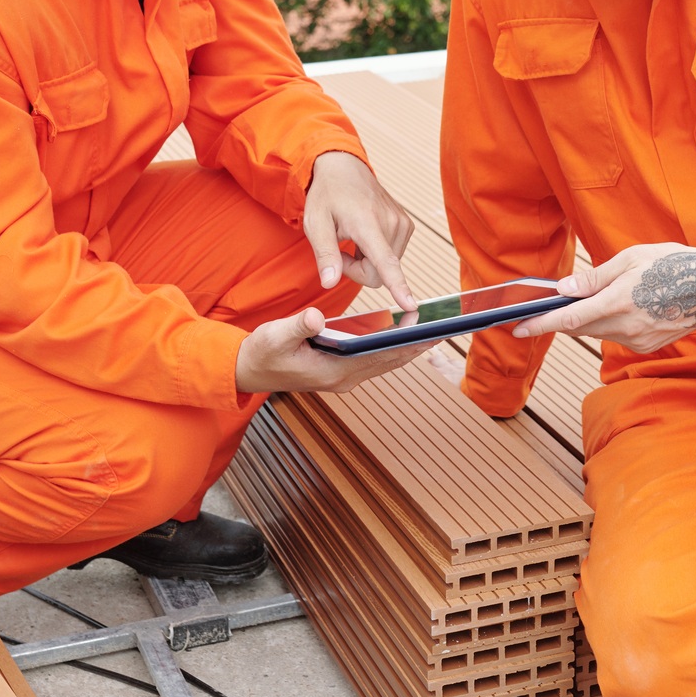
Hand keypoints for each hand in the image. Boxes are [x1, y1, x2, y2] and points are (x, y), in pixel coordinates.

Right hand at [235, 306, 430, 394]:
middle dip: (418, 344)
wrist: (248, 370)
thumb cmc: (262, 352)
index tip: (430, 332)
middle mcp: (345, 378)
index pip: (380, 356)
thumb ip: (297, 326)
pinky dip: (393, 346)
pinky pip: (376, 359)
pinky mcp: (342, 370)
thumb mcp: (274, 336)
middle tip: (447, 326)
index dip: (407, 343)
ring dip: (409, 346)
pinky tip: (406, 333)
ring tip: (435, 328)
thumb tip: (317, 317)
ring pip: (386, 361)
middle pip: (390, 360)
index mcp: (334, 371)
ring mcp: (345, 377)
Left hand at [302, 151, 416, 310]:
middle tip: (340, 250)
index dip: (398, 286)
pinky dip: (376, 253)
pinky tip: (365, 235)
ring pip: (387, 267)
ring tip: (353, 238)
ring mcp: (402, 223)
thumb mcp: (315, 223)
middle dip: (357, 270)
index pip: (385, 262)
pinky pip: (392, 256)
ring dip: (367, 261)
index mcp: (367, 223)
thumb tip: (330, 282)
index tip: (411, 304)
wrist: (344, 168)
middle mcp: (391, 223)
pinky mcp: (407, 225)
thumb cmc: (327, 195)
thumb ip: (324, 254)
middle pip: (379, 274)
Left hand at [511, 243, 695, 352]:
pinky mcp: (648, 347)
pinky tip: (625, 308)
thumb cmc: (673, 263)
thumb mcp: (631, 258)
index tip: (517, 328)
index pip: (567, 319)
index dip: (539, 325)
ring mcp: (638, 341)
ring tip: (599, 299)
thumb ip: (595, 277)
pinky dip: (612, 324)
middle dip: (562, 319)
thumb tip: (565, 288)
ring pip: (598, 333)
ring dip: (589, 320)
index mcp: (617, 303)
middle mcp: (625, 328)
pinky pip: (618, 337)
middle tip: (549, 308)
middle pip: (579, 329)